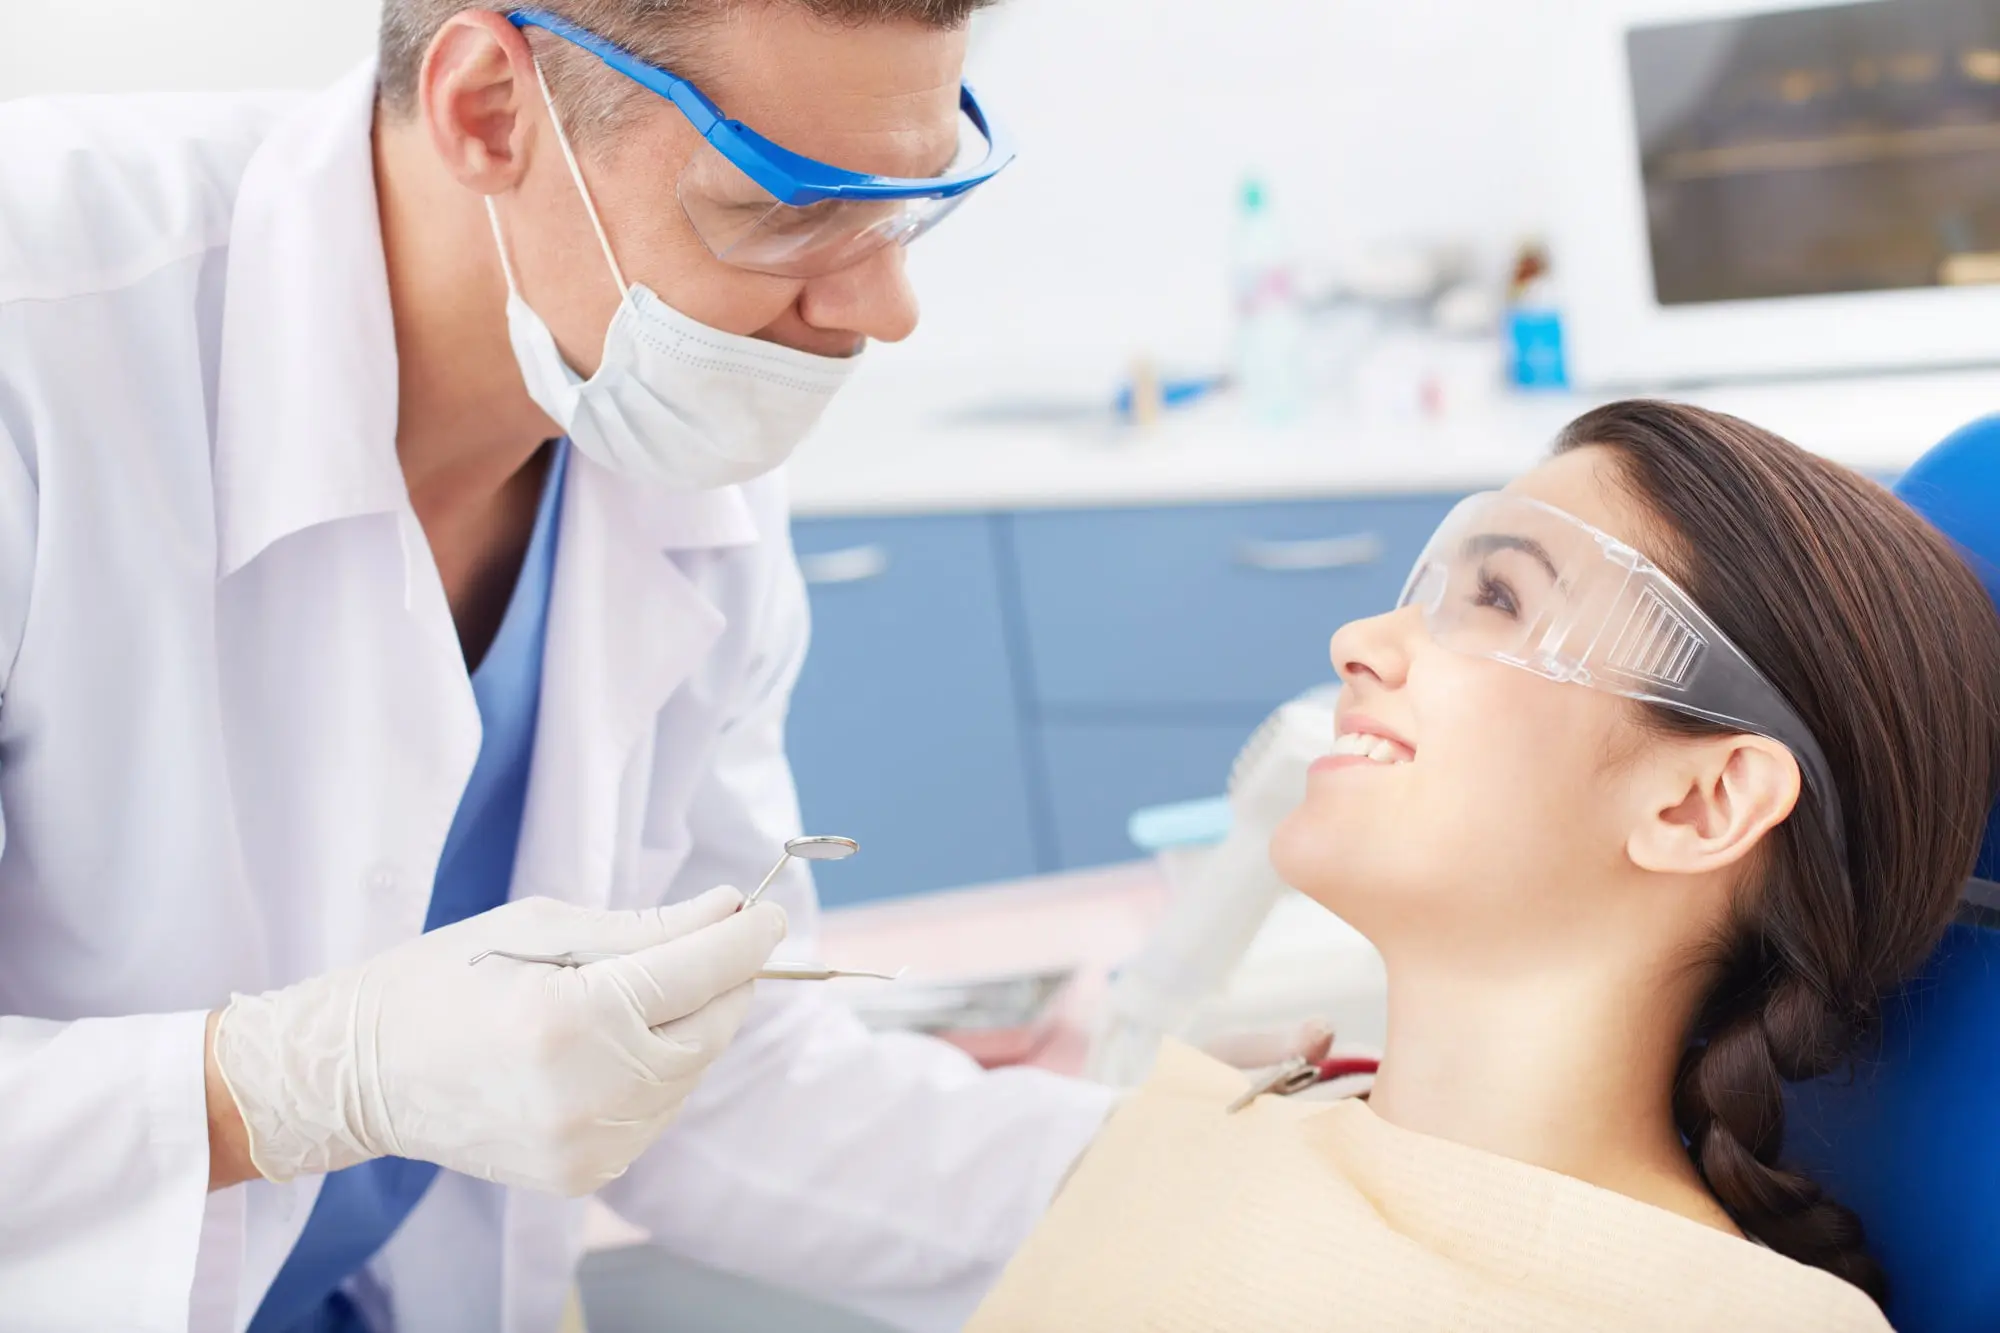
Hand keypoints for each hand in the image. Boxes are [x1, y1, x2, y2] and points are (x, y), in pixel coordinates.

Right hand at [211, 887, 783, 1194]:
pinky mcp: (582, 1177)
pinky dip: (662, 1073)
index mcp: (571, 1016)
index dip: (745, 937)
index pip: (699, 970)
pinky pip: (658, 1115)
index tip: (767, 913)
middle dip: (729, 982)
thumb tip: (729, 909)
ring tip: (659, 989)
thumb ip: (644, 927)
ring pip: (689, 1075)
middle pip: (709, 1029)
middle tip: (728, 944)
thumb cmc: (445, 980)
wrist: (361, 1074)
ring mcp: (587, 1146)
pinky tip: (627, 1043)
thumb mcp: (539, 925)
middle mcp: (588, 1092)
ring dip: (695, 1027)